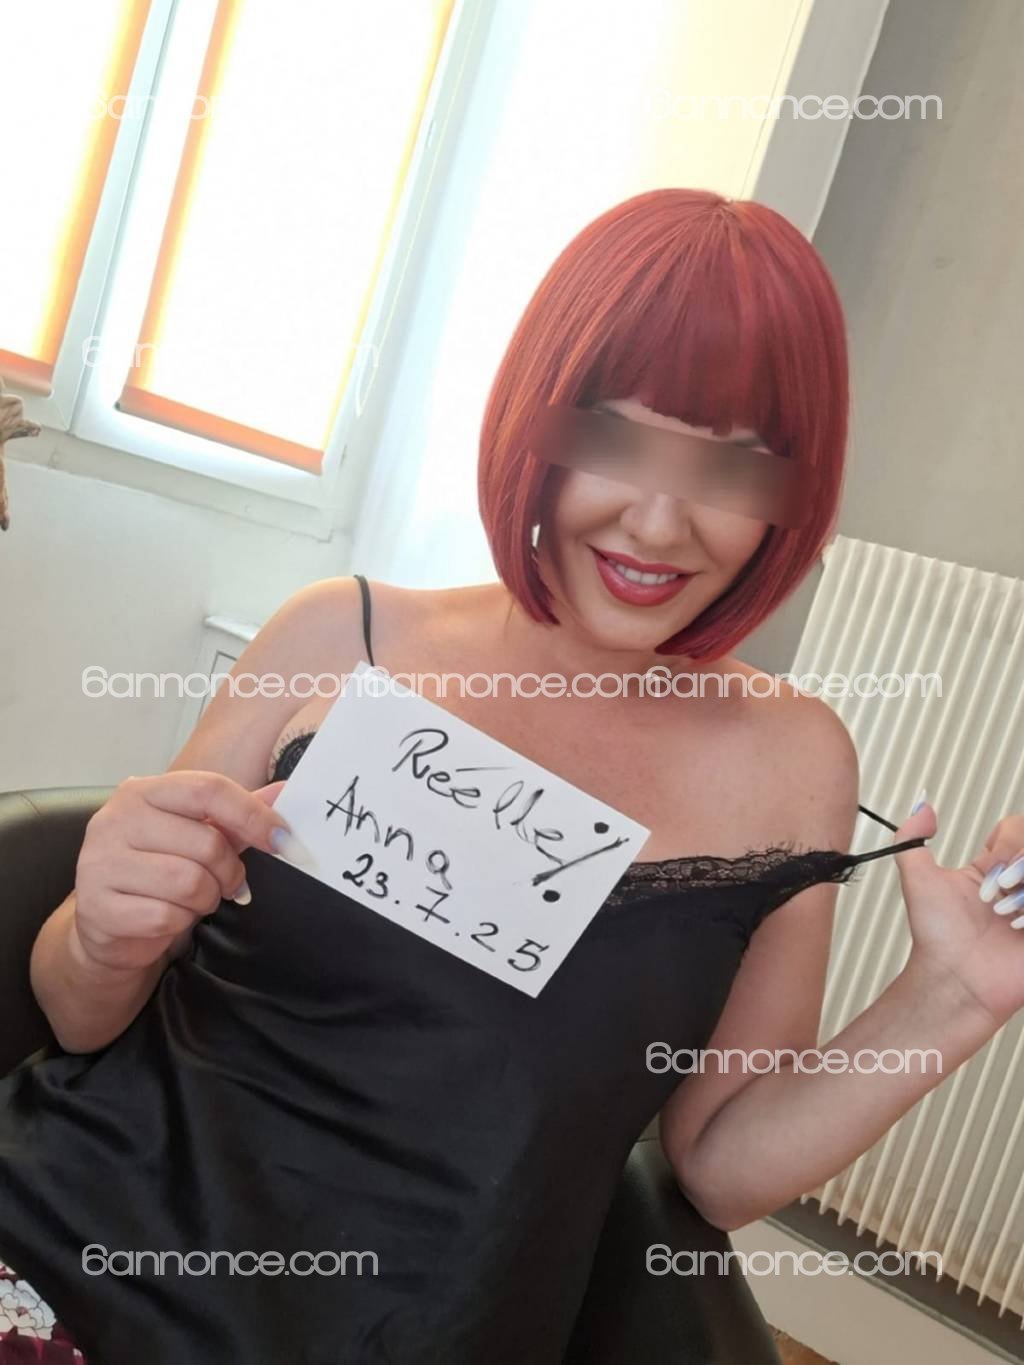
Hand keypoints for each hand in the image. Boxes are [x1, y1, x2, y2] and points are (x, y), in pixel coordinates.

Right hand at [73, 771, 292, 972]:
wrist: (107, 925)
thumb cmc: (156, 872)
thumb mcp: (196, 835)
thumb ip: (236, 814)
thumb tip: (285, 791)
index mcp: (141, 792)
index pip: (208, 789)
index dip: (253, 815)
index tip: (282, 840)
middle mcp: (114, 820)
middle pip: (206, 842)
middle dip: (230, 871)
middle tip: (230, 884)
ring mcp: (100, 863)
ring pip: (189, 882)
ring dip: (207, 898)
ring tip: (198, 899)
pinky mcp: (98, 907)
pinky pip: (166, 916)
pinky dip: (180, 921)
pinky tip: (170, 917)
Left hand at [891, 803, 1023, 1027]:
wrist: (955, 979)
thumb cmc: (937, 936)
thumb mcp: (917, 878)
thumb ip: (911, 838)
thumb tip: (922, 804)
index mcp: (994, 867)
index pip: (1017, 829)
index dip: (1009, 842)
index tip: (992, 866)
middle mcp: (1019, 884)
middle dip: (1020, 866)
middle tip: (998, 894)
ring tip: (1006, 917)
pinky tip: (1019, 929)